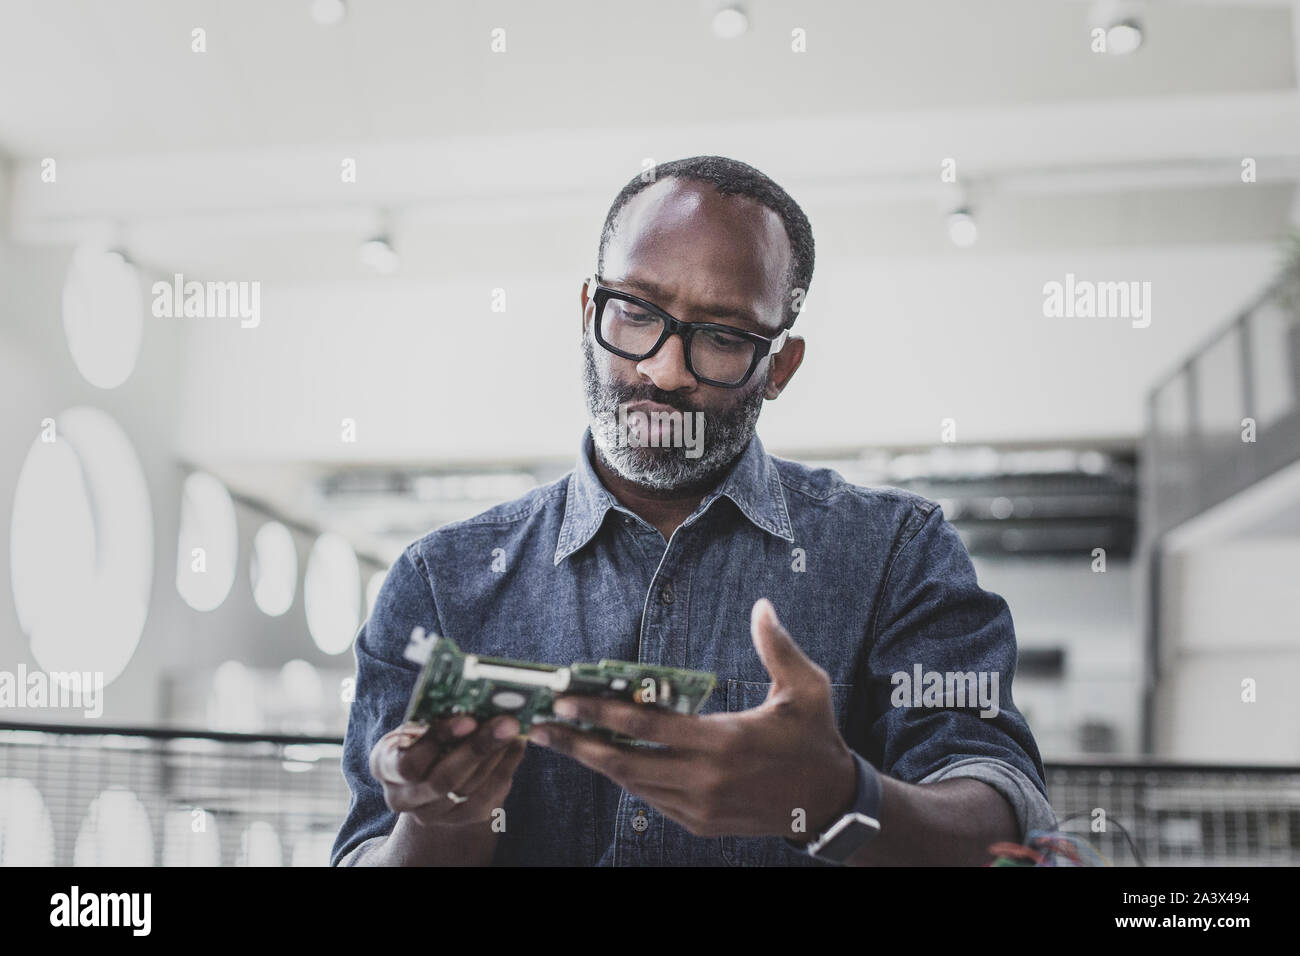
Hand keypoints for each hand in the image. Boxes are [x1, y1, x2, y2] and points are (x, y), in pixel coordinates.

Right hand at [369, 714, 526, 827]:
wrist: (430, 772)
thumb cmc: (424, 737)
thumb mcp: (420, 724)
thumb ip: (439, 715)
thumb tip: (478, 697)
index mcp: (384, 766)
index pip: (408, 762)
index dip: (439, 740)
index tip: (468, 719)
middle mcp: (401, 798)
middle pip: (442, 781)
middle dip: (478, 749)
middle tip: (506, 723)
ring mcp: (430, 815)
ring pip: (469, 790)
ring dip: (497, 757)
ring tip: (515, 730)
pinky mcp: (460, 821)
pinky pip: (487, 799)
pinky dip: (505, 770)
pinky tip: (515, 747)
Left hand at [527, 598, 857, 839]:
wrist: (828, 804)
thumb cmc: (815, 739)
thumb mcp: (807, 689)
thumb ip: (778, 646)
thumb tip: (761, 605)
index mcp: (723, 743)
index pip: (647, 727)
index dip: (601, 713)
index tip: (565, 700)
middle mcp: (704, 780)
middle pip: (623, 762)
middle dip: (577, 743)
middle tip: (540, 726)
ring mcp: (698, 807)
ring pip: (631, 784)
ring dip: (593, 762)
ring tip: (560, 741)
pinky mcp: (697, 823)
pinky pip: (649, 799)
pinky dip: (623, 779)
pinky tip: (603, 759)